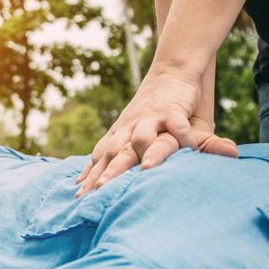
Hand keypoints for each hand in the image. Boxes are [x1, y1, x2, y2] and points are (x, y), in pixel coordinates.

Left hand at [75, 72, 237, 196]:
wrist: (169, 72)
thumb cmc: (147, 109)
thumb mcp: (126, 129)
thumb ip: (111, 153)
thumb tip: (82, 178)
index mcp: (118, 133)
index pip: (100, 157)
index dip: (91, 176)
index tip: (80, 196)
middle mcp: (130, 127)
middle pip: (115, 150)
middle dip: (108, 171)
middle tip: (100, 190)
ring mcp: (150, 118)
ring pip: (142, 138)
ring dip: (142, 153)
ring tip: (144, 171)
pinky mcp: (172, 110)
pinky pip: (178, 126)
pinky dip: (183, 138)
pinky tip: (188, 151)